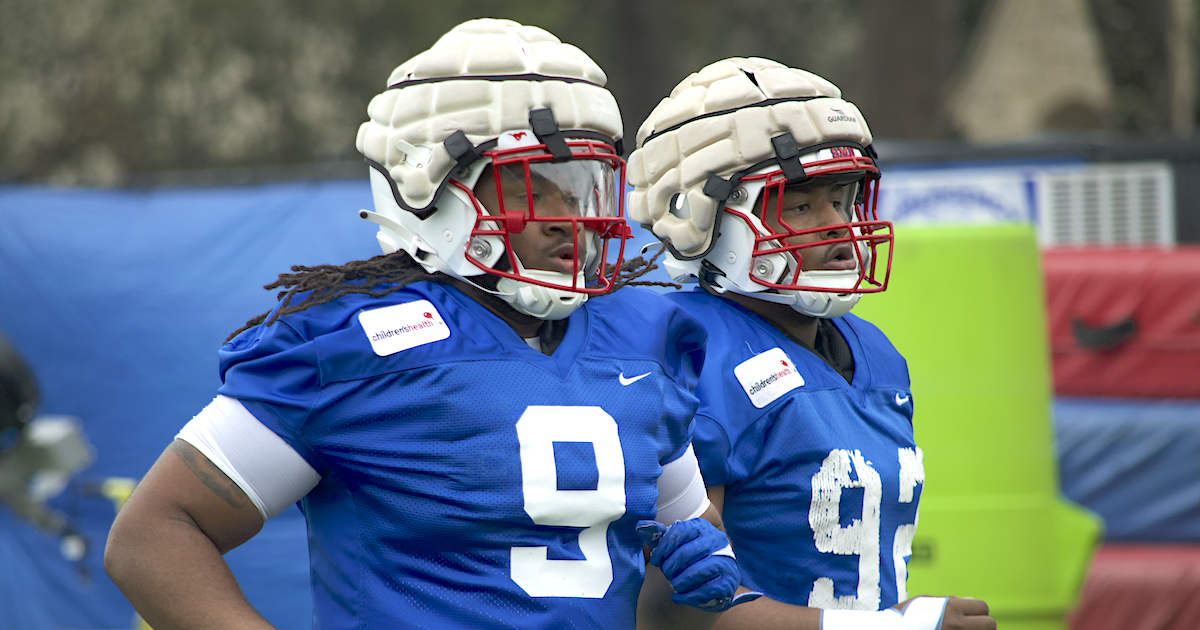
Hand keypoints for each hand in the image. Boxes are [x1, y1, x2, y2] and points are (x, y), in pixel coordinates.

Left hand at [635, 519, 761, 611]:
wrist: (713, 577)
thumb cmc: (689, 557)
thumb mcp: (673, 544)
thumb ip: (658, 535)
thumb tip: (640, 525)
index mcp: (701, 527)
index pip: (679, 531)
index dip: (663, 548)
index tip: (655, 560)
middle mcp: (717, 540)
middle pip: (686, 553)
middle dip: (671, 567)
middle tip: (666, 574)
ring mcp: (725, 561)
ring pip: (697, 572)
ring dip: (679, 581)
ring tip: (673, 584)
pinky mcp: (728, 582)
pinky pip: (705, 590)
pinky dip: (687, 596)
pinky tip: (677, 597)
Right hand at [895, 595, 994, 629]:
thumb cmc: (905, 617)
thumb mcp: (926, 602)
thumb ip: (950, 601)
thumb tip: (971, 601)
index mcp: (951, 608)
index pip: (982, 607)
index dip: (977, 611)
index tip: (969, 616)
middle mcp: (957, 624)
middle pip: (990, 624)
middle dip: (982, 624)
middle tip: (970, 626)